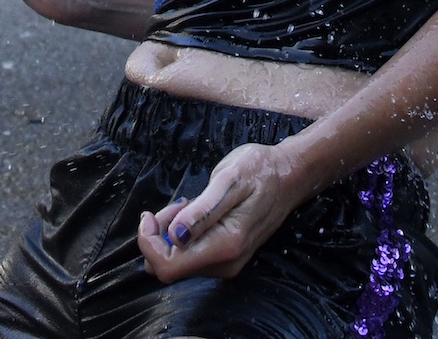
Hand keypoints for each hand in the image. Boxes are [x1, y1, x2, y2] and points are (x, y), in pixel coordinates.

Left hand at [137, 141, 310, 281]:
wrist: (288, 176)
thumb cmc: (259, 171)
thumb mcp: (228, 179)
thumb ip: (202, 211)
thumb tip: (176, 236)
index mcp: (225, 246)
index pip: (167, 268)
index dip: (149, 243)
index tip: (150, 214)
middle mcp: (226, 264)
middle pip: (169, 266)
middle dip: (159, 236)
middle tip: (176, 204)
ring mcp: (227, 263)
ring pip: (177, 261)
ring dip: (171, 233)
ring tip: (189, 204)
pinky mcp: (226, 257)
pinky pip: (190, 255)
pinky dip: (183, 235)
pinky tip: (195, 212)